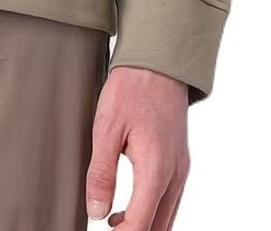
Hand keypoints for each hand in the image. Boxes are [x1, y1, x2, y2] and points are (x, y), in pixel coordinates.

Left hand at [86, 66, 189, 230]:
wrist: (158, 64)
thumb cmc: (130, 90)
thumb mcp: (106, 128)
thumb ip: (101, 173)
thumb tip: (96, 211)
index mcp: (156, 169)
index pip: (141, 225)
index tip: (102, 230)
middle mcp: (175, 175)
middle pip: (159, 228)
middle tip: (108, 227)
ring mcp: (182, 169)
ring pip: (168, 217)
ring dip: (144, 225)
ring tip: (114, 221)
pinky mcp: (181, 162)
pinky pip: (171, 201)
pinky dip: (154, 212)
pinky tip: (131, 205)